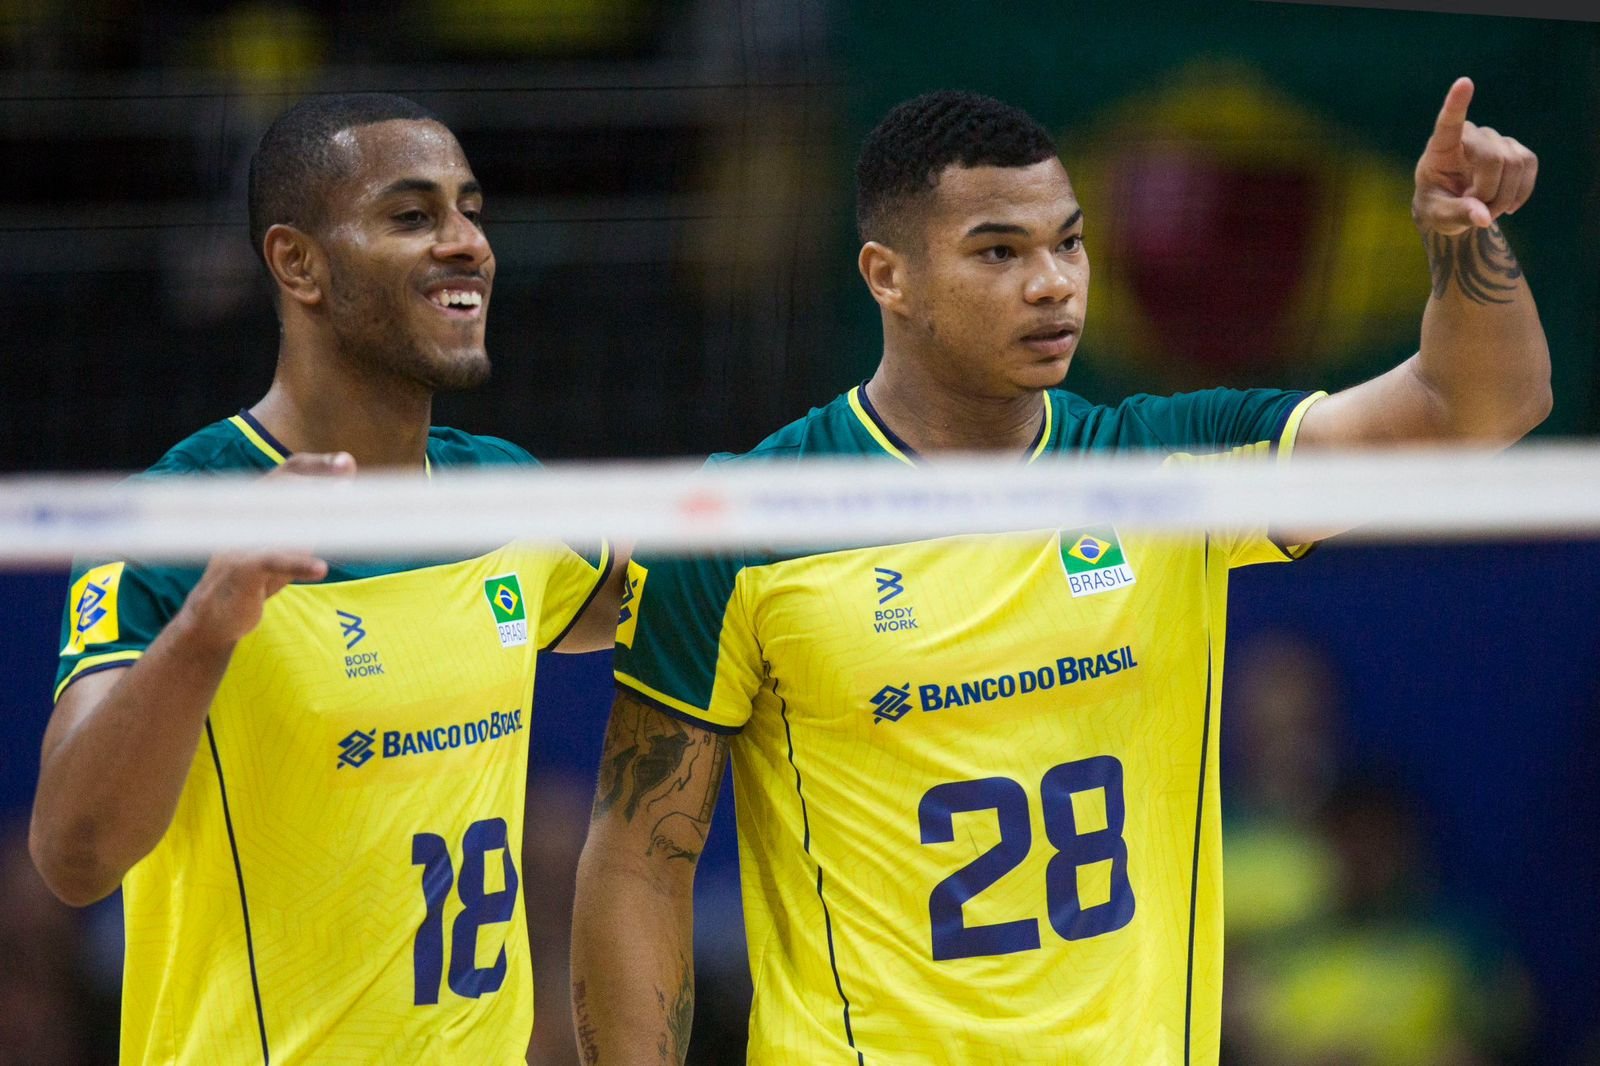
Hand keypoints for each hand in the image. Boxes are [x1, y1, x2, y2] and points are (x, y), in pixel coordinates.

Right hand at [176, 451, 355, 647]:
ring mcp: (241, 539)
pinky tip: (320, 568)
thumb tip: (348, 493)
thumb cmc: (258, 572)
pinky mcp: (241, 570)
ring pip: (280, 521)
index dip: (318, 464)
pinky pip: (273, 562)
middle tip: (348, 483)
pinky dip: (298, 564)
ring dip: (312, 517)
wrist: (216, 614)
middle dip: (318, 483)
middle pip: (285, 487)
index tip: (347, 463)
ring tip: (340, 512)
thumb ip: (311, 519)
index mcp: (258, 502)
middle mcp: (246, 513)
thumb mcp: (289, 541)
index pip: (289, 472)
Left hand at [1413, 78, 1536, 236]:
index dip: (1457, 104)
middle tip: (1476, 213)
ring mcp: (1494, 139)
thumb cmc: (1437, 207)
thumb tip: (1484, 217)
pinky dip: (1521, 192)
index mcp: (1440, 148)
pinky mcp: (1515, 149)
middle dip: (1489, 193)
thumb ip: (1458, 215)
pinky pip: (1529, 165)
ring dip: (1504, 197)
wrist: (1453, 207)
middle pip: (1493, 159)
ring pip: (1514, 163)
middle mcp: (1469, 136)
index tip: (1463, 83)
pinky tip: (1508, 206)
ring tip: (1486, 210)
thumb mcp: (1439, 217)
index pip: (1448, 123)